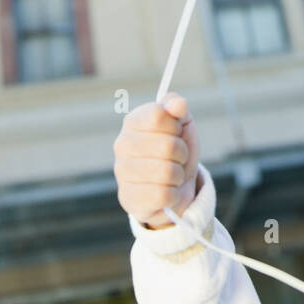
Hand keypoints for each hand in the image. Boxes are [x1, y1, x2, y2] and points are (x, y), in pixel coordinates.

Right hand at [114, 92, 199, 229]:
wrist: (174, 185)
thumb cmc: (175, 150)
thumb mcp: (182, 124)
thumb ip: (178, 107)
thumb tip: (178, 104)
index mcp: (132, 121)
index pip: (159, 115)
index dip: (176, 125)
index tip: (175, 132)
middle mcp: (121, 145)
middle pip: (167, 145)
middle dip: (181, 153)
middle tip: (177, 157)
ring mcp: (122, 173)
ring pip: (167, 172)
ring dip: (178, 175)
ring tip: (172, 174)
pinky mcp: (128, 199)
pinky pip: (163, 195)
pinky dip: (173, 194)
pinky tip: (166, 191)